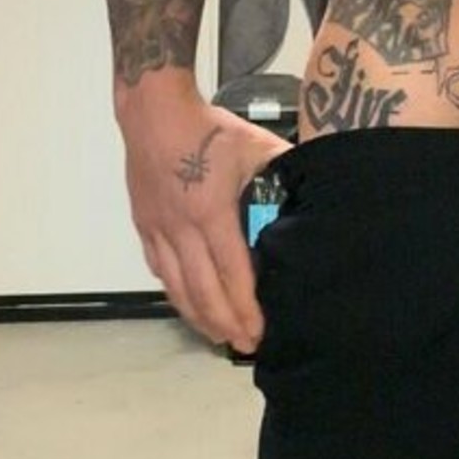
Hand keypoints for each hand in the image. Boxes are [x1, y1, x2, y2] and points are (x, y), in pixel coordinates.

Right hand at [121, 93, 292, 353]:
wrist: (153, 111)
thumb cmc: (210, 129)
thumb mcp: (256, 147)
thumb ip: (282, 174)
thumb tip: (314, 197)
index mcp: (212, 212)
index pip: (232, 273)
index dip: (245, 307)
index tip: (259, 331)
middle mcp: (181, 228)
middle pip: (203, 290)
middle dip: (225, 323)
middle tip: (244, 346)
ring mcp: (158, 229)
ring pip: (176, 286)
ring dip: (198, 316)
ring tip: (218, 336)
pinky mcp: (144, 225)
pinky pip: (159, 269)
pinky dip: (175, 292)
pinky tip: (188, 304)